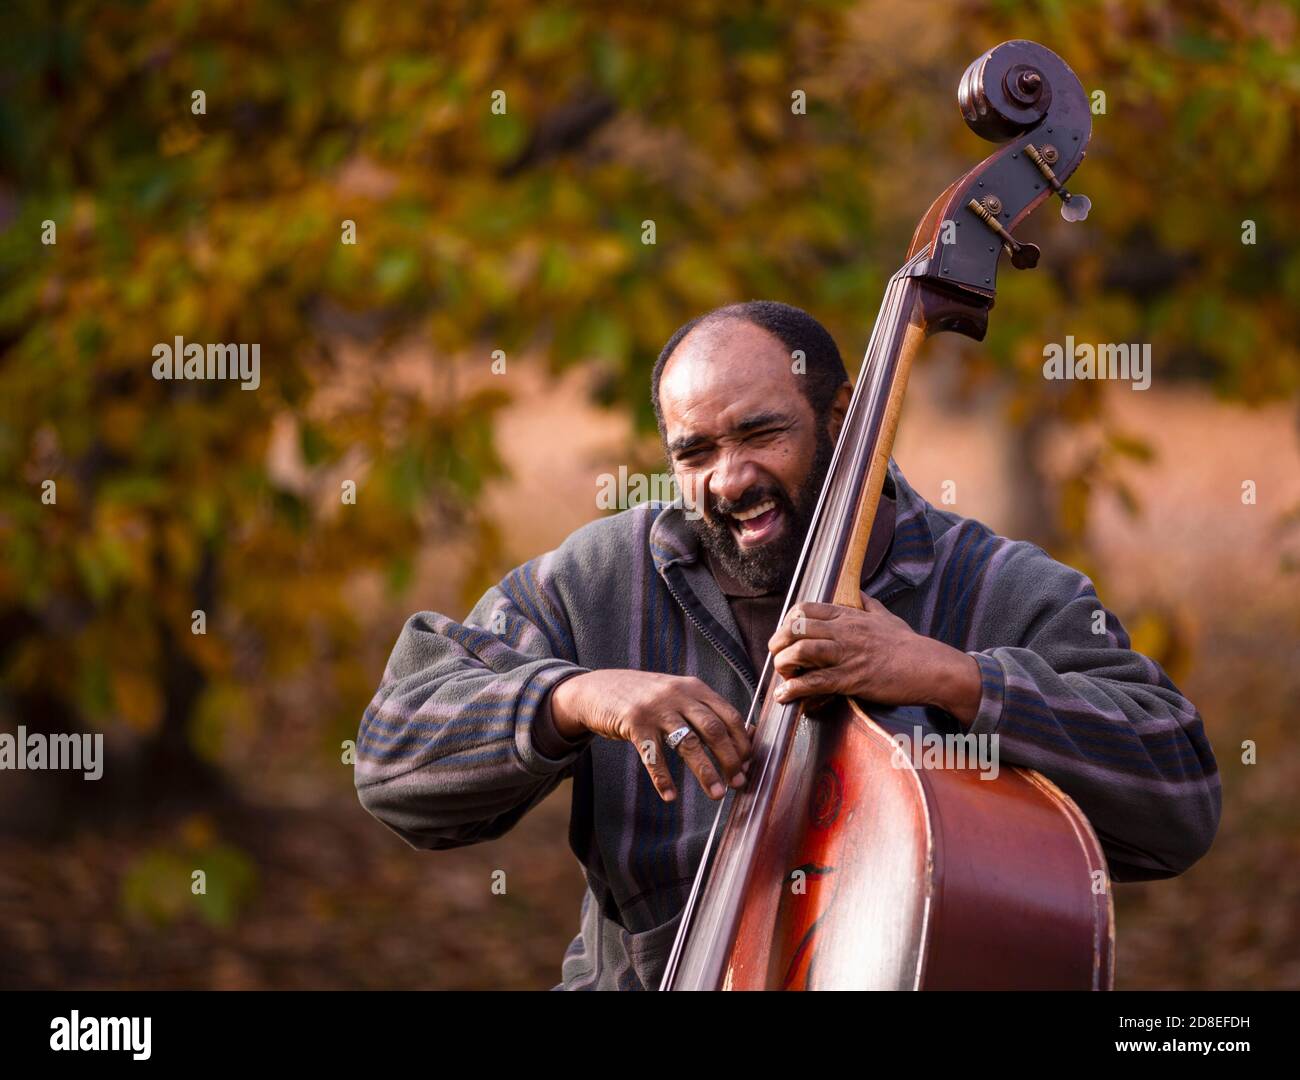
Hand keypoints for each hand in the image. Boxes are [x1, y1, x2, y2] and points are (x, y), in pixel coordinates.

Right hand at [549, 669, 751, 802]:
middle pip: (714, 730)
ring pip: (689, 743)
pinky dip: (663, 778)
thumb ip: (705, 710)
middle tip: (738, 783)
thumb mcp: (677, 694)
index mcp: (695, 688)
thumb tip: (745, 736)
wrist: (599, 687)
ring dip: (706, 772)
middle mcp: (678, 695)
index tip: (749, 766)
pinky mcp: (634, 723)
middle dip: (730, 759)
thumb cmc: (645, 697)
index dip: (742, 743)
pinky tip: (670, 795)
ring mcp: (655, 708)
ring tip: (716, 794)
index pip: (730, 716)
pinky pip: (653, 756)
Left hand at [766, 592, 982, 723]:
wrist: (929, 667)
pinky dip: (794, 690)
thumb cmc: (908, 644)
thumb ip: (869, 605)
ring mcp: (847, 655)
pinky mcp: (851, 679)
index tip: (785, 634)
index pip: (805, 609)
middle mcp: (844, 632)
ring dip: (784, 664)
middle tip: (776, 655)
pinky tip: (785, 696)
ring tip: (782, 676)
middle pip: (796, 629)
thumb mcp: (887, 616)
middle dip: (778, 643)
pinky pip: (816, 682)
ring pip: (802, 652)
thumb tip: (860, 593)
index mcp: (849, 616)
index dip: (788, 621)